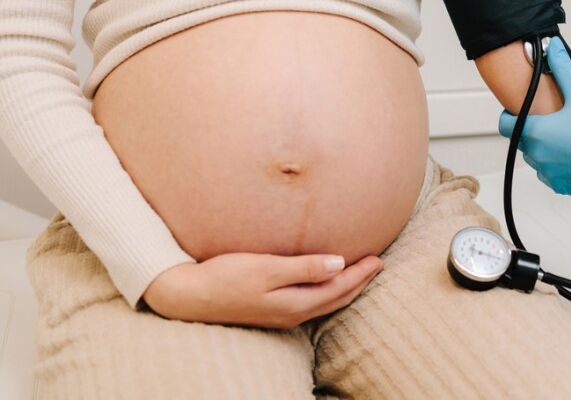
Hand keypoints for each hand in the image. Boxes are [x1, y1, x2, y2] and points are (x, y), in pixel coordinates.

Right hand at [142, 252, 382, 327]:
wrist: (188, 296)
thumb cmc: (226, 276)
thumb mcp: (267, 269)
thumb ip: (304, 267)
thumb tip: (340, 263)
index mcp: (294, 303)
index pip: (338, 288)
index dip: (360, 273)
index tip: (378, 258)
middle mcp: (291, 313)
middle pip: (336, 298)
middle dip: (359, 282)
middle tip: (377, 264)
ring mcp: (280, 315)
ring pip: (324, 302)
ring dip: (345, 288)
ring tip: (359, 273)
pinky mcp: (270, 310)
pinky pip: (311, 302)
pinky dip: (326, 291)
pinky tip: (324, 283)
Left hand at [498, 37, 570, 204]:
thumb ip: (562, 69)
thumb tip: (552, 47)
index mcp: (537, 132)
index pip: (505, 124)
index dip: (511, 115)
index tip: (522, 109)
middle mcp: (537, 155)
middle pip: (523, 139)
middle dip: (534, 129)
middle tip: (556, 119)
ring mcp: (548, 173)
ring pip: (536, 156)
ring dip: (545, 147)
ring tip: (568, 136)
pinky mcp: (561, 186)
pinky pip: (549, 172)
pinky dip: (557, 164)